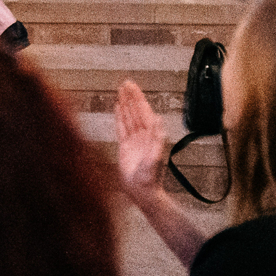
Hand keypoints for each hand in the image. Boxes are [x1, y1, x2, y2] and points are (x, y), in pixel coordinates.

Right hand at [114, 79, 166, 196]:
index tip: (131, 86)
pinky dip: (119, 116)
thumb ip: (158, 138)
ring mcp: (134, 140)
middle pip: (135, 111)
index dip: (137, 98)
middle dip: (131, 97)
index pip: (143, 111)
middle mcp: (142, 135)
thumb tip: (159, 119)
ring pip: (128, 116)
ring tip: (120, 91)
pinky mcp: (125, 146)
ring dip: (125, 104)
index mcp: (150, 135)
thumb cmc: (150, 178)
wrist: (142, 192)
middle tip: (125, 83)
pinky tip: (117, 108)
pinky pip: (121, 127)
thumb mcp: (156, 157)